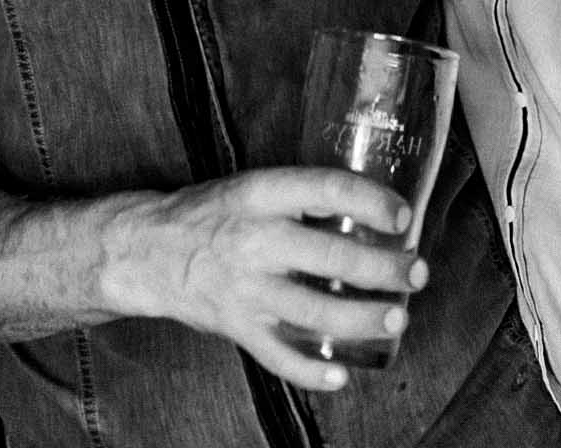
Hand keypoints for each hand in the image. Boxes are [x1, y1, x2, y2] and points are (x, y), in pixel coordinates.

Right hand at [103, 167, 425, 391]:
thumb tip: (370, 205)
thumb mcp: (255, 186)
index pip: (328, 190)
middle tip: (415, 272)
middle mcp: (255, 241)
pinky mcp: (235, 326)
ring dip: (364, 319)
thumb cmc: (212, 214)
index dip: (372, 202)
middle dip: (383, 269)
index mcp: (263, 195)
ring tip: (396, 318)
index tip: (402, 216)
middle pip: (332, 257)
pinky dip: (311, 371)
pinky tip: (341, 374)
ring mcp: (245, 289)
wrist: (145, 251)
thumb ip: (304, 197)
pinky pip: (278, 356)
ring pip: (315, 312)